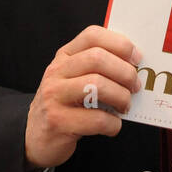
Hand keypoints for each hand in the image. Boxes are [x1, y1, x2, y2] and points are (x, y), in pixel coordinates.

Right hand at [25, 26, 141, 169]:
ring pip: (97, 85)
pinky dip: (113, 123)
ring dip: (121, 96)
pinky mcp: (58, 121)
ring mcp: (54, 96)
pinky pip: (96, 119)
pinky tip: (112, 125)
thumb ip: (97, 68)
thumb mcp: (74, 79)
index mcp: (64, 57)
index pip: (92, 35)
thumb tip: (135, 65)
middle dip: (125, 72)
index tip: (136, 58)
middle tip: (135, 86)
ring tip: (125, 105)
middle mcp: (56, 72)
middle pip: (97, 58)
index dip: (119, 43)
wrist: (35, 136)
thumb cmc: (64, 105)